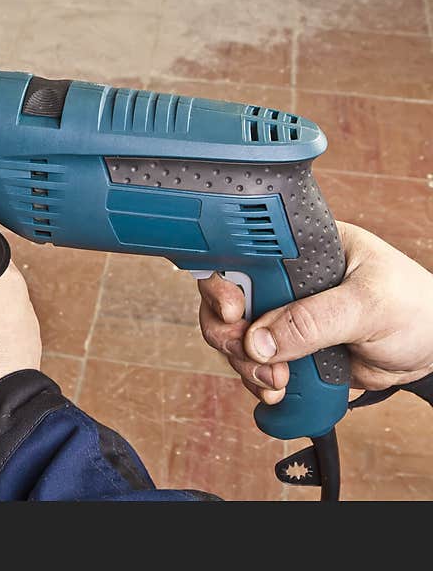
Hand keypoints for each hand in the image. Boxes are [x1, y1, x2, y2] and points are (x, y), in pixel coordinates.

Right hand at [198, 221, 432, 403]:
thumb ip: (314, 320)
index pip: (245, 254)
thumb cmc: (416, 309)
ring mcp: (283, 314)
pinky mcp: (288, 346)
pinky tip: (281, 388)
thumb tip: (259, 341)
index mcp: (302, 250)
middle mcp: (285, 279)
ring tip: (279, 379)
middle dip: (230, 333)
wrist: (432, 352)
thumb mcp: (368, 306)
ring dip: (247, 364)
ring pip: (234, 336)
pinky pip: (253, 362)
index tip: (233, 312)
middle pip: (227, 299)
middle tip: (249, 353)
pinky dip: (258, 380)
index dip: (226, 281)